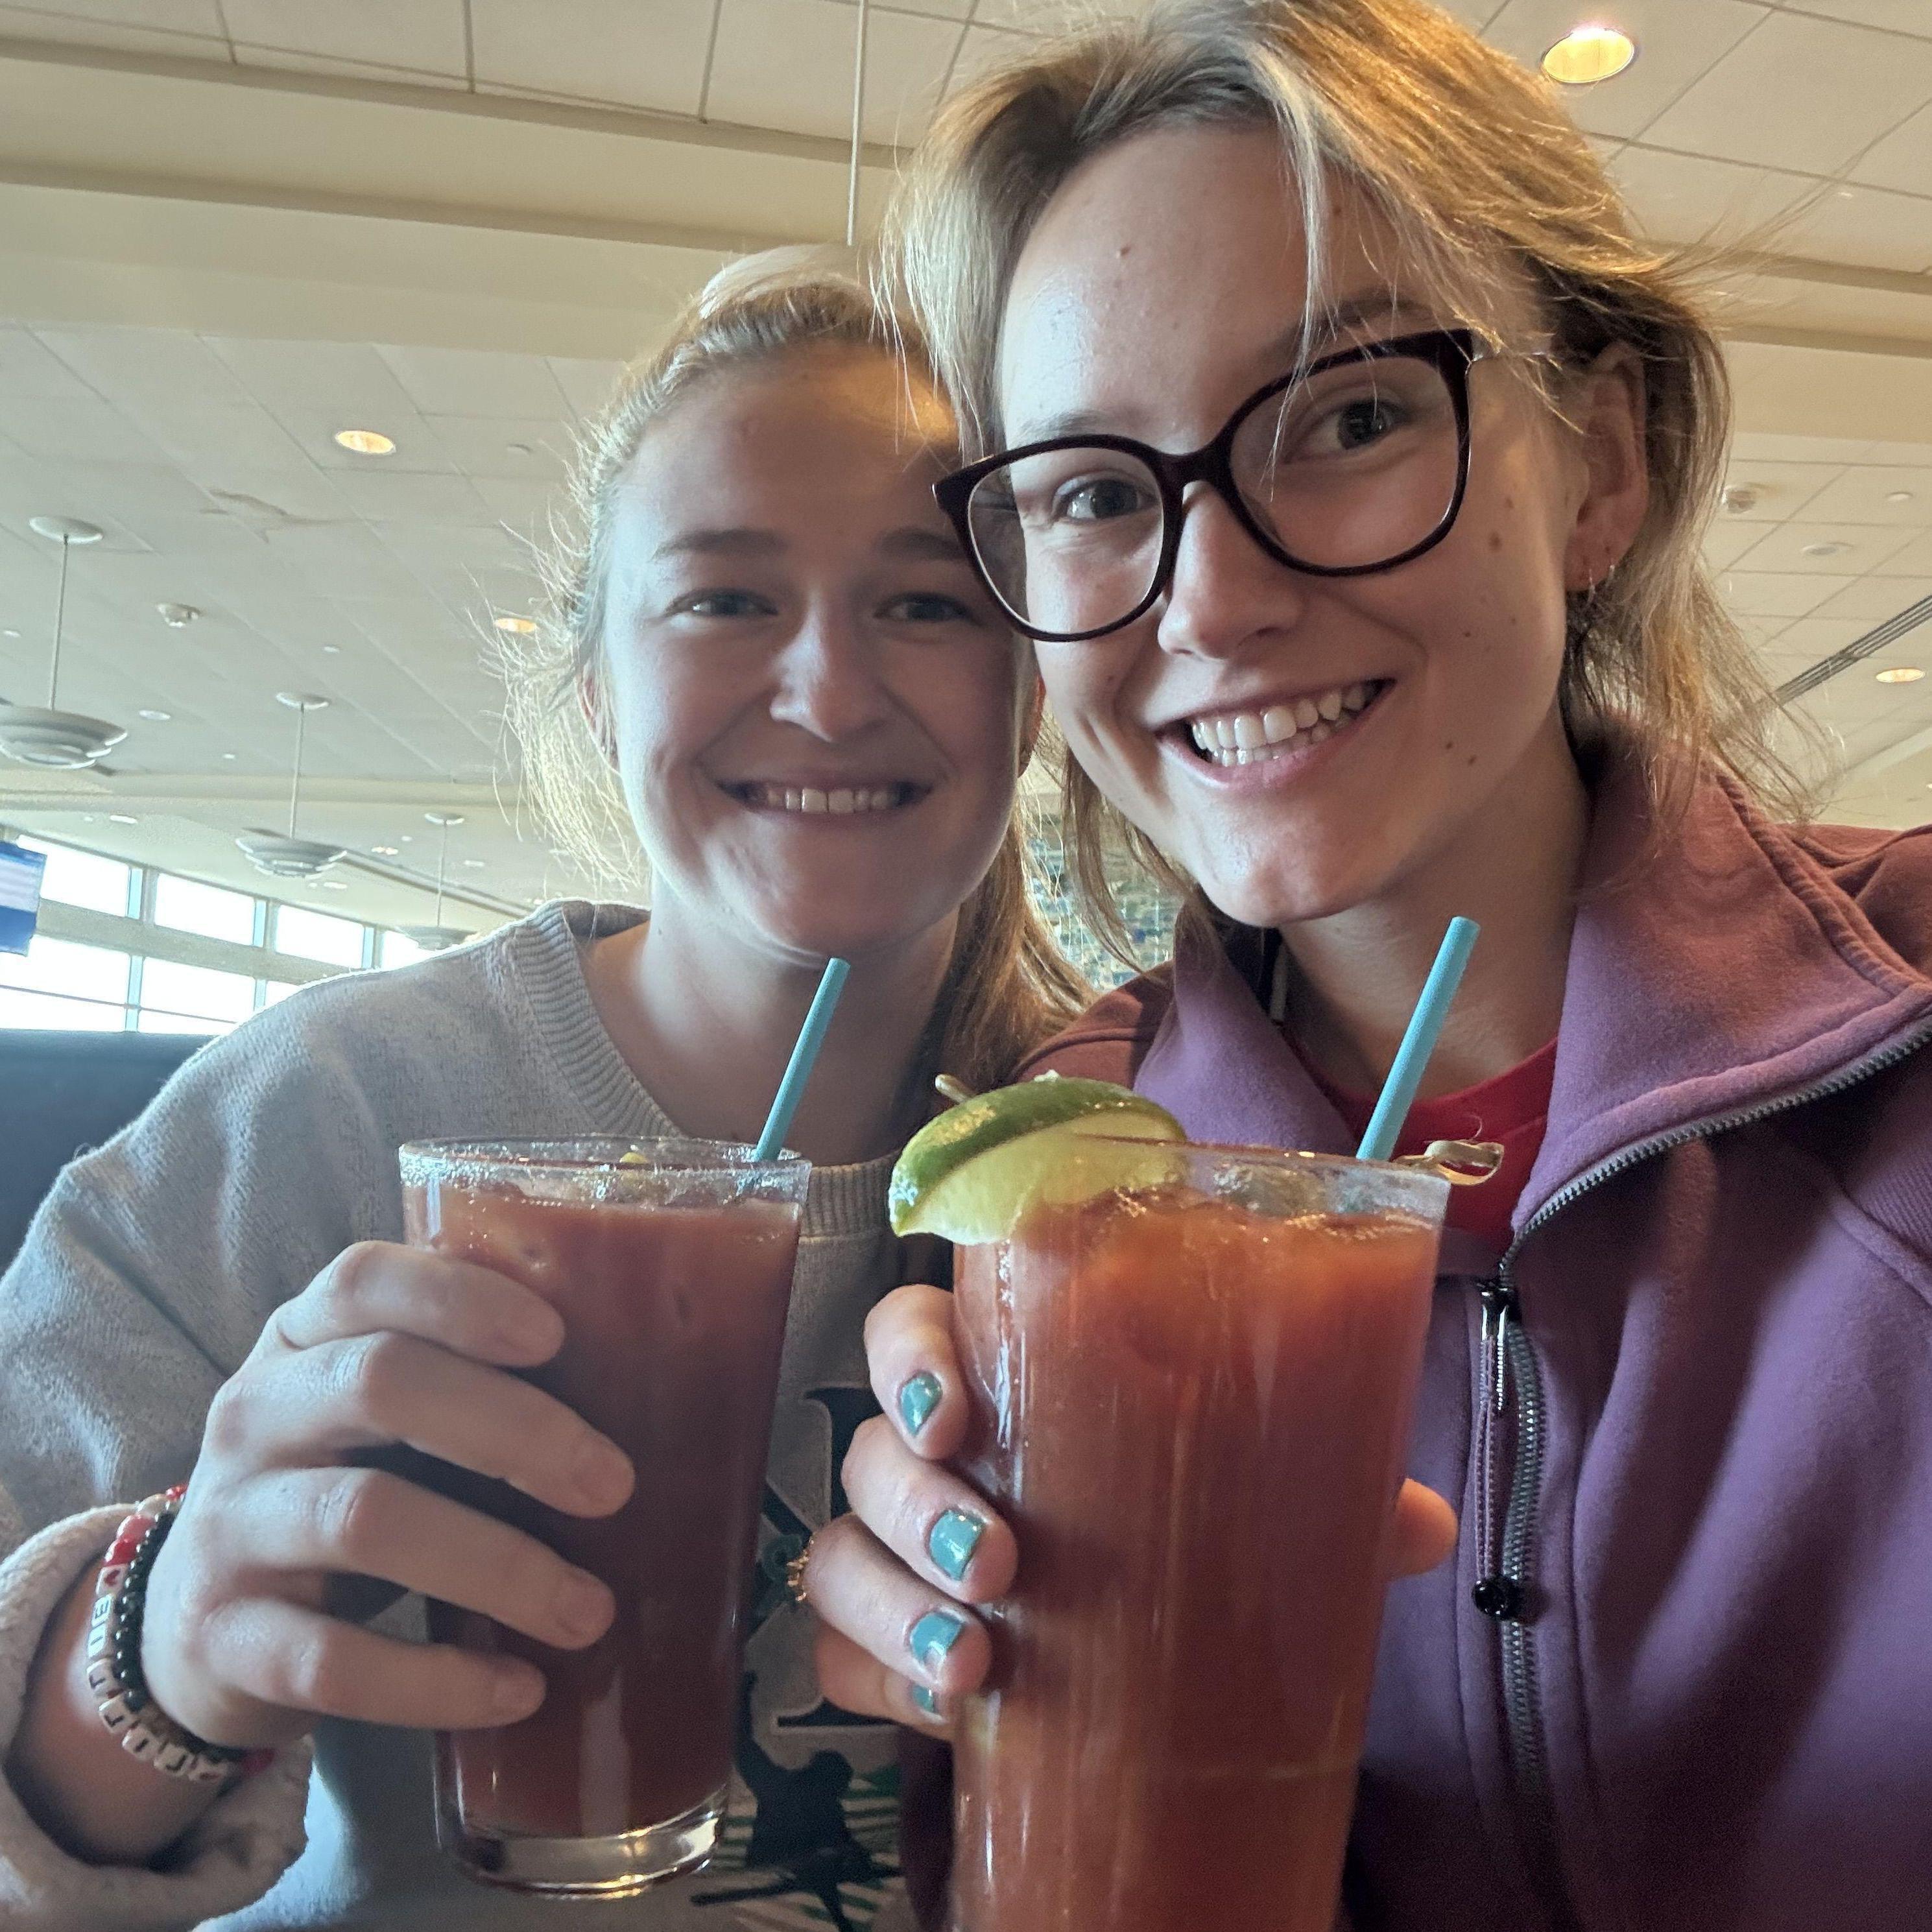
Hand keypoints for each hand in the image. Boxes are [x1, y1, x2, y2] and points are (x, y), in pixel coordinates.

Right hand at [140, 1242, 635, 1750]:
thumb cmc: (341, 1487)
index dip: (459, 1299)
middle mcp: (253, 1414)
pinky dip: (435, 1681)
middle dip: (515, 1431)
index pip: (362, 1280)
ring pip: (367, 1520)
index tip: (555, 1336)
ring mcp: (228, 1524)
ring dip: (498, 1566)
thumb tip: (646, 1389)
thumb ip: (468, 1386)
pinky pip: (333, 1660)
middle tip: (615, 1486)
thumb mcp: (379, 1420)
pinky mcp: (222, 1637)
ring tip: (591, 1611)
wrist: (200, 1624)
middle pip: (382, 1383)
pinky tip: (517, 1689)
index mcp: (302, 1340)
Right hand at [806, 1282, 1458, 1732]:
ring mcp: (897, 1555)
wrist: (1141, 1650)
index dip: (912, 1360)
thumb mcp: (1256, 1503)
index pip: (915, 1330)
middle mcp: (936, 1459)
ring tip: (979, 1662)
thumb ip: (1329, 1496)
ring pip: (839, 1552)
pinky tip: (956, 1713)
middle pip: (868, 1447)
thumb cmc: (1179, 1528)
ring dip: (895, 1602)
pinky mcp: (882, 1649)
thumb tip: (1421, 1523)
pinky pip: (838, 1658)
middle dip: (916, 1501)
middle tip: (999, 1560)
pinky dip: (885, 1682)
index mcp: (1007, 1382)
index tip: (957, 1414)